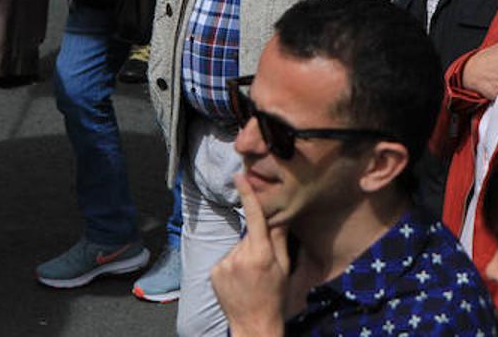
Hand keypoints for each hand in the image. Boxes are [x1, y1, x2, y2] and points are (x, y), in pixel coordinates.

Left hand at [210, 172, 287, 336]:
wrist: (253, 324)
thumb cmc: (274, 297)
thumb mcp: (283, 267)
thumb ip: (280, 239)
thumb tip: (279, 214)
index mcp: (262, 254)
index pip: (255, 217)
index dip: (247, 194)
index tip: (240, 176)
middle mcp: (241, 256)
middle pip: (248, 235)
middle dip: (255, 243)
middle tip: (262, 266)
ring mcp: (225, 265)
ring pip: (236, 248)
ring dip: (243, 256)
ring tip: (249, 276)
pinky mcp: (214, 272)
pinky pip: (225, 260)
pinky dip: (232, 266)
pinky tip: (238, 281)